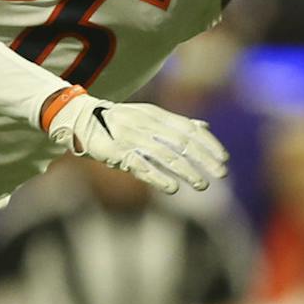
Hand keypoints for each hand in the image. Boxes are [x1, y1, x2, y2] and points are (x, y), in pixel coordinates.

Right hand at [46, 93, 227, 194]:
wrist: (80, 118)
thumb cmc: (120, 120)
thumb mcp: (150, 115)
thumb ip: (176, 123)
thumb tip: (204, 126)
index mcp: (157, 114)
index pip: (190, 128)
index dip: (209, 144)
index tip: (223, 159)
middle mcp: (147, 124)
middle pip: (182, 143)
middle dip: (204, 159)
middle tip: (220, 174)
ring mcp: (132, 138)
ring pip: (166, 155)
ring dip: (186, 171)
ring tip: (202, 185)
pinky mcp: (118, 153)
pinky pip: (142, 166)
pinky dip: (159, 178)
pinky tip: (173, 189)